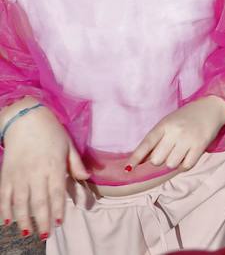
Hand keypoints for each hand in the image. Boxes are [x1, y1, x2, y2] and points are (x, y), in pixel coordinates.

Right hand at [0, 103, 87, 238]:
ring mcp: (19, 175)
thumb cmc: (51, 132)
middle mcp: (35, 173)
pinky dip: (5, 210)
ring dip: (24, 219)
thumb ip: (75, 163)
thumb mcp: (68, 145)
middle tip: (45, 235)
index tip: (60, 223)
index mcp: (53, 166)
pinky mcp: (6, 175)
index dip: (57, 210)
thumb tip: (86, 177)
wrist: (25, 120)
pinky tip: (8, 221)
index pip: (56, 193)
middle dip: (42, 221)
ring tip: (28, 232)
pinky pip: (4, 196)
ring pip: (20, 202)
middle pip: (38, 202)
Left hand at [128, 96, 224, 172]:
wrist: (212, 107)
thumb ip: (156, 139)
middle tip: (168, 151)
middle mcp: (175, 132)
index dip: (136, 158)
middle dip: (160, 159)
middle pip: (157, 159)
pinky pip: (186, 165)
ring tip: (180, 152)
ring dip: (173, 162)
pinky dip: (184, 165)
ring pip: (171, 164)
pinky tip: (188, 156)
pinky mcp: (200, 145)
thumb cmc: (186, 117)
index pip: (146, 144)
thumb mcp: (168, 122)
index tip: (128, 169)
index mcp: (164, 125)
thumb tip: (142, 161)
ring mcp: (188, 139)